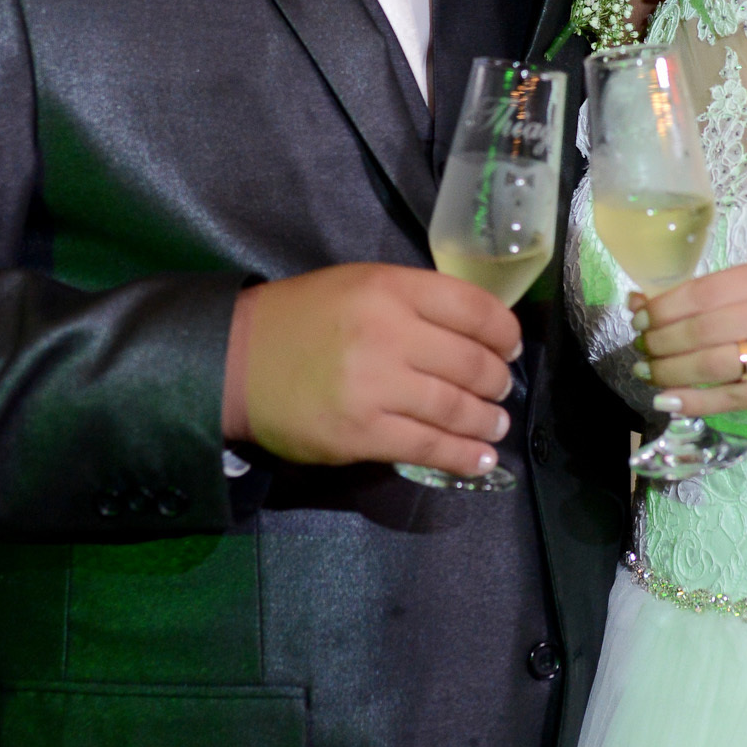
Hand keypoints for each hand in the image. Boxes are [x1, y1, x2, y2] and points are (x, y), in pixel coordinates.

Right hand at [224, 263, 520, 475]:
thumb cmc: (302, 319)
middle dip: (497, 381)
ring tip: (495, 426)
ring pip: (455, 408)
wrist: (236, 361)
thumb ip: (414, 302)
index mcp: (390, 289)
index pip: (473, 308)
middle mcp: (388, 333)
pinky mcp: (361, 433)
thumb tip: (474, 334)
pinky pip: (427, 448)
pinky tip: (479, 460)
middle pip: (471, 362)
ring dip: (485, 421)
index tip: (510, 347)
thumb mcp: (359, 286)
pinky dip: (461, 457)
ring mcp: (375, 386)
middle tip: (500, 391)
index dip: (503, 332)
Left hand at [631, 262, 746, 419]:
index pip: (702, 292)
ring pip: (712, 364)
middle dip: (661, 341)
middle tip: (641, 349)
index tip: (638, 319)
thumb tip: (635, 301)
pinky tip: (667, 399)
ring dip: (670, 371)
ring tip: (647, 372)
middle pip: (703, 329)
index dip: (662, 308)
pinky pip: (728, 398)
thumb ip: (699, 299)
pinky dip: (692, 399)